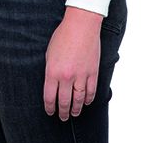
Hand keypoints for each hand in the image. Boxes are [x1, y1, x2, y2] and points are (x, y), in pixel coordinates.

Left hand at [43, 6, 102, 120]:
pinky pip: (91, 92)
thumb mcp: (49, 53)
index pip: (50, 97)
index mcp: (53, 71)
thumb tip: (52, 84)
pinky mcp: (93, 73)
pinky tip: (85, 102)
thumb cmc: (63, 35)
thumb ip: (50, 70)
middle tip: (62, 118)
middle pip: (64, 102)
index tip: (50, 112)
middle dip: (62, 112)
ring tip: (73, 113)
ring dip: (76, 109)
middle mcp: (66, 77)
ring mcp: (81, 76)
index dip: (50, 107)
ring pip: (78, 100)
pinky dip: (88, 100)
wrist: (81, 25)